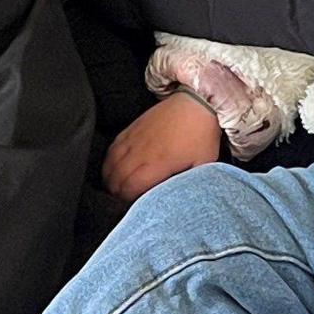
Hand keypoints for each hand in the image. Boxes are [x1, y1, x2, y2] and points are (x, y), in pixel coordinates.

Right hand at [103, 91, 224, 199]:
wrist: (196, 103)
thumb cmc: (201, 135)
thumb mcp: (204, 165)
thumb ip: (190, 184)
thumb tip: (182, 200)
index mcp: (156, 164)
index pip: (129, 189)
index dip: (126, 202)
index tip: (132, 210)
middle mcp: (140, 153)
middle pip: (115, 180)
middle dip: (116, 195)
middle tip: (122, 204)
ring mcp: (133, 140)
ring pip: (110, 165)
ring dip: (109, 181)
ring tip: (114, 191)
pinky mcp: (131, 129)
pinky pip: (111, 150)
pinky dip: (108, 163)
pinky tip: (112, 170)